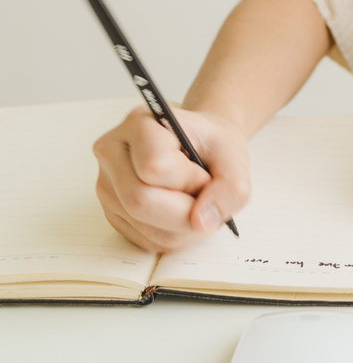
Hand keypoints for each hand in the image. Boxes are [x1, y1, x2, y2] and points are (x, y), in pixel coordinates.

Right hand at [93, 104, 250, 252]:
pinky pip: (145, 240)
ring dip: (183, 226)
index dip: (188, 179)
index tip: (204, 173)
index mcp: (139, 123)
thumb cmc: (212, 145)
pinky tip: (182, 212)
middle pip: (140, 202)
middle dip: (185, 210)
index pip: (154, 165)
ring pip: (144, 226)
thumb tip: (200, 221)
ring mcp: (107, 185)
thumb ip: (231, 186)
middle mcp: (113, 152)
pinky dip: (174, 234)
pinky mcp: (113, 213)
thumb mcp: (235, 155)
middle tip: (203, 195)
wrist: (201, 146)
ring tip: (195, 202)